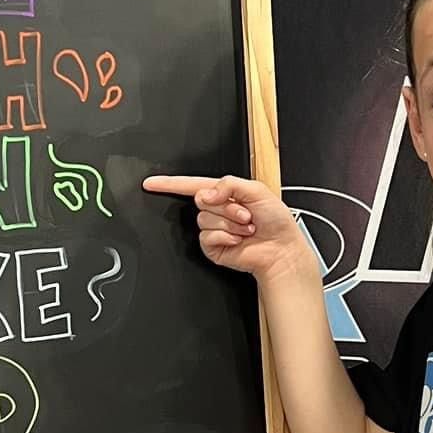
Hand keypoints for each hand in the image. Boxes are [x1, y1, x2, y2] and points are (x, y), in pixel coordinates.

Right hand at [142, 173, 313, 283]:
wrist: (281, 249)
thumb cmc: (276, 221)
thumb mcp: (257, 189)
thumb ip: (229, 184)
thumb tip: (207, 193)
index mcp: (225, 193)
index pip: (191, 185)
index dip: (169, 184)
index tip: (151, 183)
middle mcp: (217, 210)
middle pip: (200, 200)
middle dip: (226, 206)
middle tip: (245, 213)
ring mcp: (214, 229)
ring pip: (204, 219)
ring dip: (229, 223)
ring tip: (245, 227)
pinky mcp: (213, 246)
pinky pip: (207, 237)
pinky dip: (225, 236)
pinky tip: (238, 239)